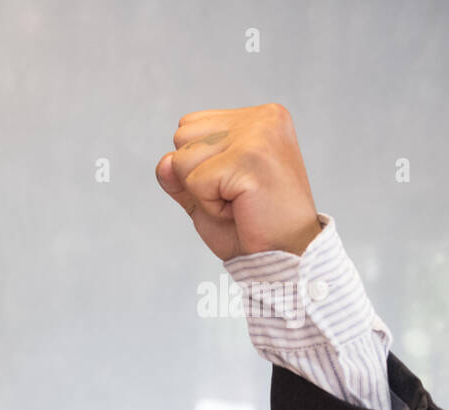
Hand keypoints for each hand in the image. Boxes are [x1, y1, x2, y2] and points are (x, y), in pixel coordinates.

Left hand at [155, 103, 321, 259]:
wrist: (284, 254)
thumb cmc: (250, 225)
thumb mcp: (205, 195)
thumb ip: (179, 174)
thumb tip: (164, 161)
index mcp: (258, 117)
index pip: (188, 126)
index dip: (198, 166)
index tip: (234, 184)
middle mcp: (263, 118)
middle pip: (182, 137)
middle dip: (196, 177)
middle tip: (236, 196)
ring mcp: (259, 134)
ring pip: (182, 158)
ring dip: (202, 193)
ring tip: (238, 201)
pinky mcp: (251, 158)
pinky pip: (195, 182)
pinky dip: (210, 206)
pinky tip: (240, 209)